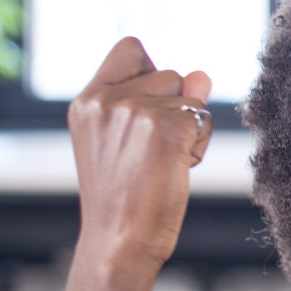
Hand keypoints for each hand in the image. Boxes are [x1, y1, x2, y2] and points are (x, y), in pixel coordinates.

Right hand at [67, 37, 212, 269]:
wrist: (119, 242)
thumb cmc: (126, 199)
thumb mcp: (132, 143)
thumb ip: (160, 101)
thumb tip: (202, 75)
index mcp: (87, 102)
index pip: (131, 49)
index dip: (152, 73)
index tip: (149, 110)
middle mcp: (105, 100)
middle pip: (169, 73)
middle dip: (174, 108)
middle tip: (153, 153)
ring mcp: (134, 110)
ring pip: (191, 95)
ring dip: (190, 126)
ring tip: (163, 162)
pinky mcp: (165, 126)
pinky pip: (204, 117)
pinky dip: (200, 143)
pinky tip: (178, 168)